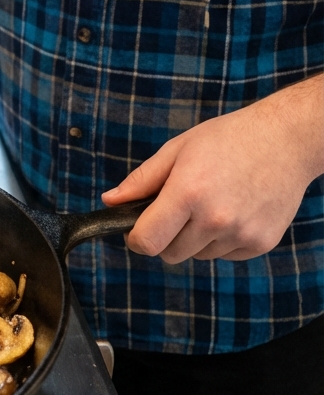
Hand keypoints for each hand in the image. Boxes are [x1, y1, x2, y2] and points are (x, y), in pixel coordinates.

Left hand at [102, 76, 323, 262]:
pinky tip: (233, 209)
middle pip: (170, 254)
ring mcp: (240, 234)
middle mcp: (215, 218)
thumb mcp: (178, 150)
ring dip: (195, 238)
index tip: (136, 230)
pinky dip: (222, 240)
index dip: (136, 239)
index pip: (147, 242)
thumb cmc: (228, 139)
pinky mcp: (260, 243)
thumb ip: (141, 180)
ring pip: (198, 255)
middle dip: (165, 236)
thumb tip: (109, 201)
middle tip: (178, 208)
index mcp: (188, 192)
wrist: (284, 140)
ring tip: (212, 201)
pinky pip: (225, 255)